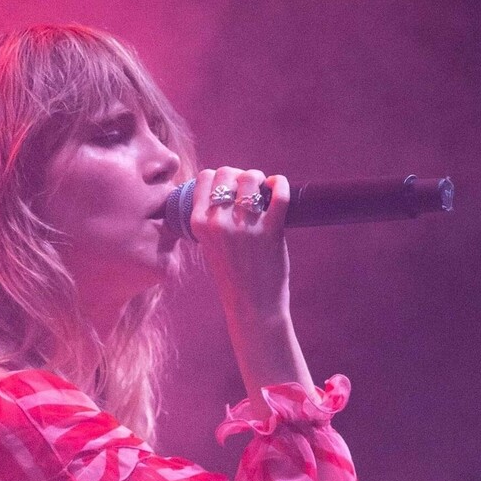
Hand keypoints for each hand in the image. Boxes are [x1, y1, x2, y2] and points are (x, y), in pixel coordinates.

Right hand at [188, 166, 291, 322]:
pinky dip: (281, 183)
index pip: (205, 178)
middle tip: (249, 189)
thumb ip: (212, 221)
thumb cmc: (233, 278)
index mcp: (199, 225)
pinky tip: (278, 187)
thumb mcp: (209, 248)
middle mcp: (218, 223)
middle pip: (227, 172)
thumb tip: (226, 190)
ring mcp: (244, 227)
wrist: (252, 308)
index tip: (230, 187)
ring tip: (264, 191)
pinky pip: (279, 193)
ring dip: (259, 179)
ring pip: (251, 178)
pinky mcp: (270, 231)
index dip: (220, 177)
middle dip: (240, 176)